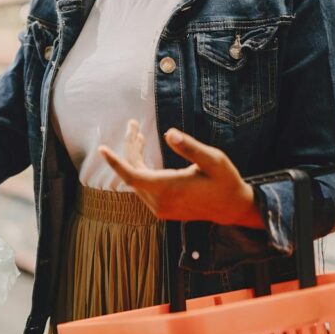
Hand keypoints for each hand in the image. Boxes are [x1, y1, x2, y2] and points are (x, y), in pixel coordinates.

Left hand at [99, 121, 262, 227]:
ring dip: (134, 156)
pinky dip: (140, 168)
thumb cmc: (225, 181)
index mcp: (170, 189)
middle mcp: (160, 201)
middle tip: (133, 124)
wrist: (232, 208)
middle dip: (130, 147)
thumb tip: (168, 133)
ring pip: (137, 179)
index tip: (102, 149)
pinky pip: (143, 186)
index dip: (116, 162)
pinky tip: (143, 151)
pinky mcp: (161, 209)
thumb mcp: (214, 160)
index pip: (133, 176)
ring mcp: (159, 208)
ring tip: (137, 133)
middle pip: (133, 172)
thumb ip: (190, 147)